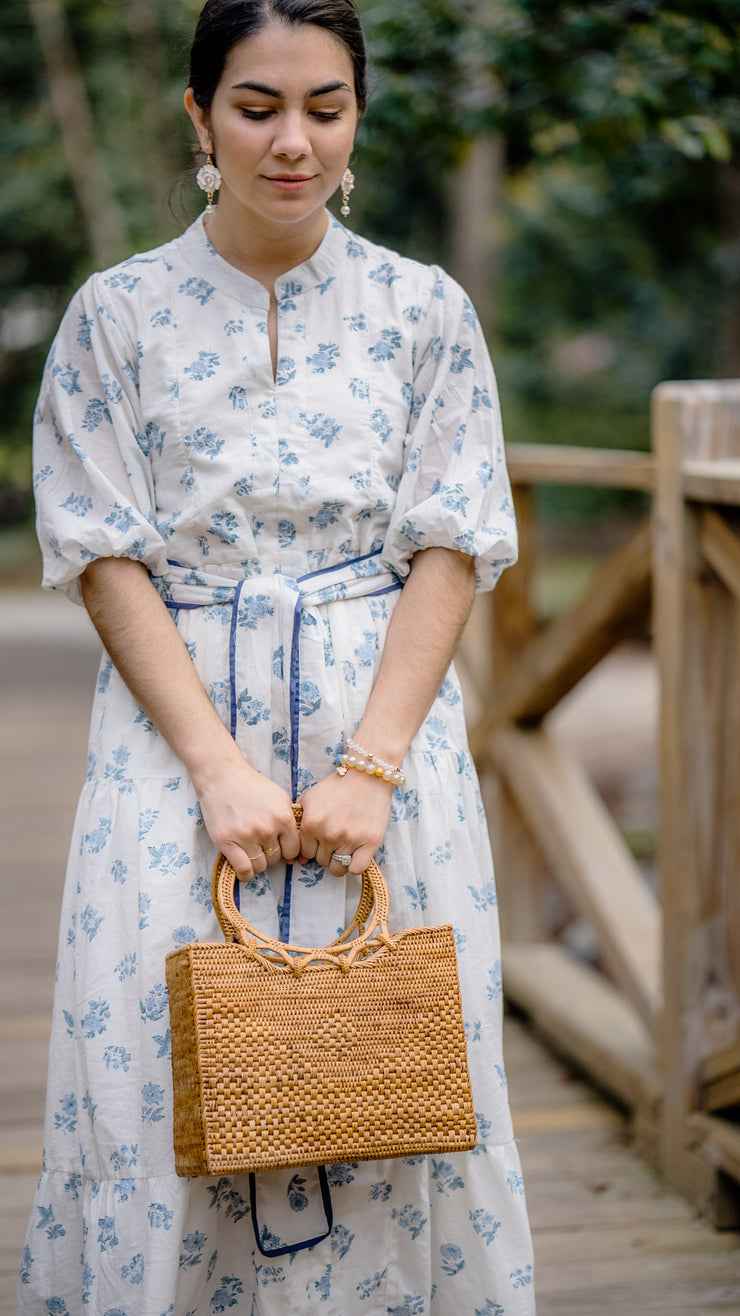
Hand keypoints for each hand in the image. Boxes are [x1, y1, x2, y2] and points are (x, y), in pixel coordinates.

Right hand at [194, 751, 300, 880]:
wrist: (223, 777)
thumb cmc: (252, 787)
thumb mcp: (280, 798)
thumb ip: (290, 822)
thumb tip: (294, 855)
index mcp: (283, 817)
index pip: (293, 850)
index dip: (286, 850)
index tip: (278, 846)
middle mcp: (267, 829)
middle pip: (276, 859)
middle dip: (271, 854)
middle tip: (261, 843)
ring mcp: (246, 836)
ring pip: (261, 866)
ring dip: (258, 862)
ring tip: (251, 850)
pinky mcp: (227, 842)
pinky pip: (244, 870)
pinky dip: (246, 874)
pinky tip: (244, 868)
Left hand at [298, 768, 393, 876]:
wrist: (367, 776)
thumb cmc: (337, 787)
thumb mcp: (310, 798)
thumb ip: (299, 824)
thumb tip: (299, 858)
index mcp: (311, 823)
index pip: (305, 852)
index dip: (313, 846)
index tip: (321, 839)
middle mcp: (328, 834)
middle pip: (320, 860)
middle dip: (326, 851)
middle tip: (336, 837)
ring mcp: (349, 839)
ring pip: (337, 868)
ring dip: (339, 860)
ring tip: (345, 845)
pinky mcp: (370, 843)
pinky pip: (355, 869)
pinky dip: (354, 866)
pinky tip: (355, 854)